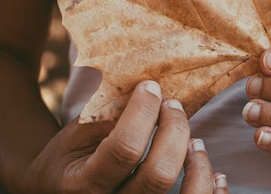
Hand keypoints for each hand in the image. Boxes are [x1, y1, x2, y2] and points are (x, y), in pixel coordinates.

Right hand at [22, 80, 227, 193]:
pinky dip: (211, 191)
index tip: (151, 87)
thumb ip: (109, 116)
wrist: (56, 190)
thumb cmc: (69, 157)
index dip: (144, 111)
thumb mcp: (75, 134)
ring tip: (195, 140)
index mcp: (83, 183)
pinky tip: (215, 173)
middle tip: (173, 105)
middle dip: (173, 130)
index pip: (125, 148)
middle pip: (158, 175)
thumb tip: (153, 90)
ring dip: (197, 164)